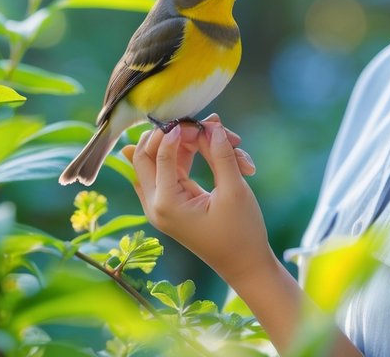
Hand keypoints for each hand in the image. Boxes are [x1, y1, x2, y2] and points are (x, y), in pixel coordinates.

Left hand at [123, 114, 275, 285]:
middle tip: (203, 129)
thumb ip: (220, 154)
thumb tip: (211, 125)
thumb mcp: (234, 189)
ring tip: (227, 142)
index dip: (181, 133)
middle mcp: (155, 204)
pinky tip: (215, 148)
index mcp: (165, 204)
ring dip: (189, 145)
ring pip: (161, 158)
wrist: (245, 265)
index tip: (206, 125)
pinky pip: (172, 169)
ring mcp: (161, 205)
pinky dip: (192, 157)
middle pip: (144, 155)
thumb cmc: (242, 231)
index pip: (159, 154)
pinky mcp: (172, 202)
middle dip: (173, 135)